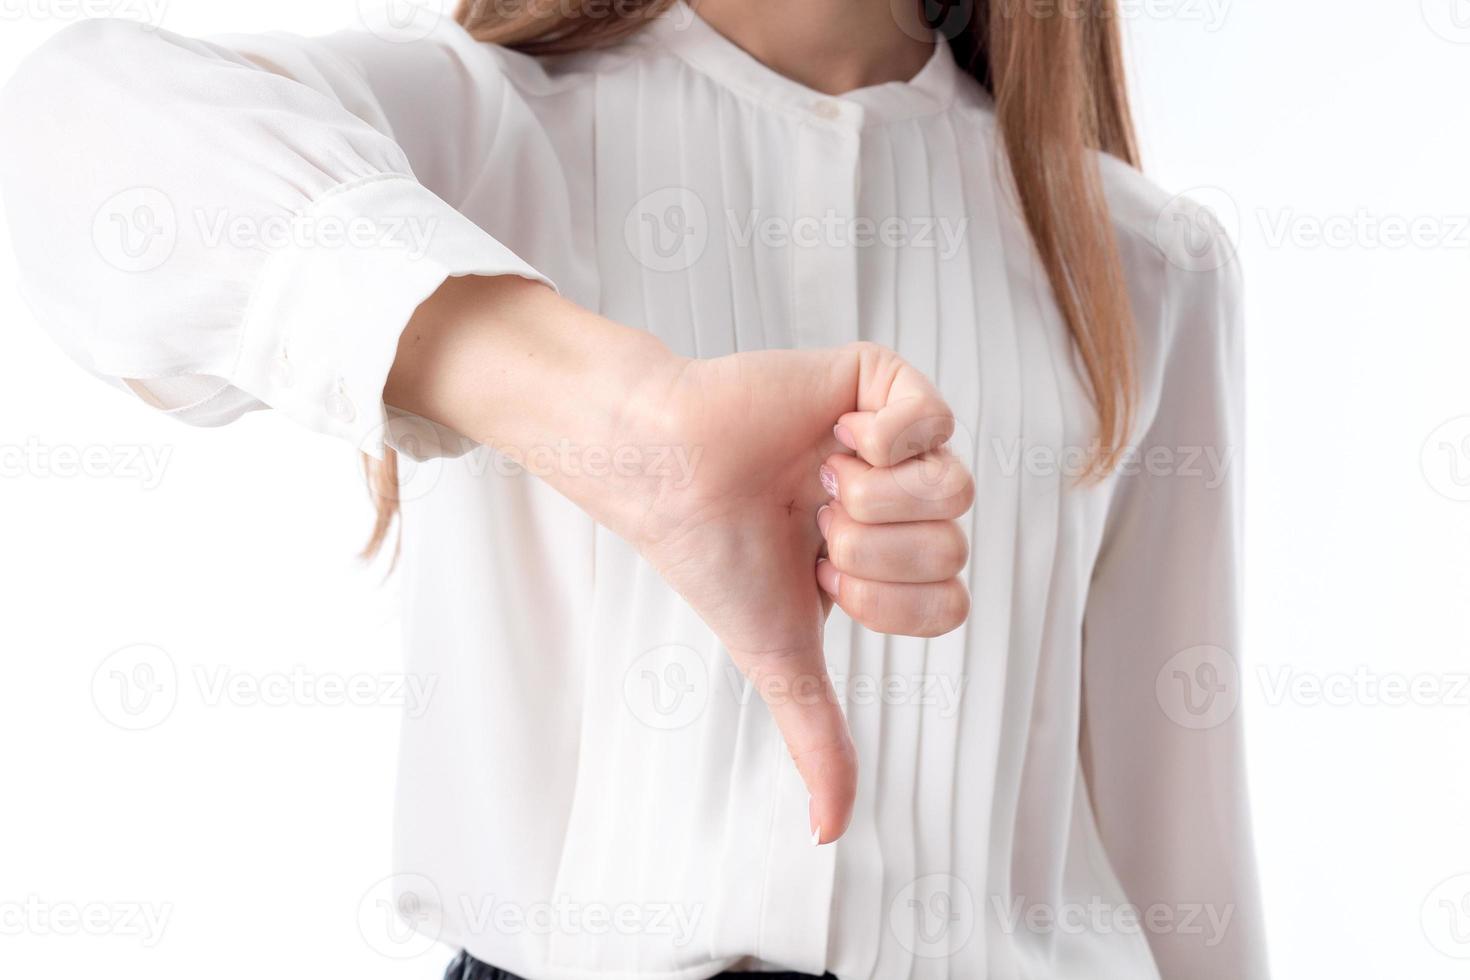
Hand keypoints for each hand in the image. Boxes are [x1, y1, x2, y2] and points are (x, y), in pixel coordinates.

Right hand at [611, 348, 973, 843]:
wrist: (669, 474)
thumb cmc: (716, 557)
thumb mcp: (782, 658)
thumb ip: (818, 737)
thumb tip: (830, 834)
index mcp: (889, 561)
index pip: (950, 603)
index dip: (885, 601)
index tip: (820, 575)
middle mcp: (903, 502)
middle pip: (955, 549)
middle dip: (870, 550)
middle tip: (812, 525)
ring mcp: (899, 441)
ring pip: (957, 490)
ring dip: (872, 498)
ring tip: (818, 480)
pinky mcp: (884, 381)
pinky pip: (936, 416)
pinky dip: (883, 438)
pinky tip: (832, 435)